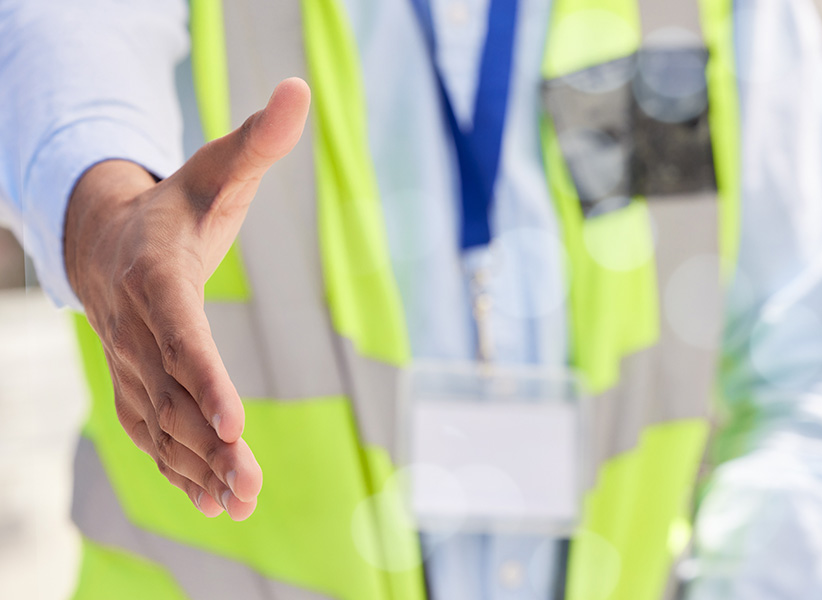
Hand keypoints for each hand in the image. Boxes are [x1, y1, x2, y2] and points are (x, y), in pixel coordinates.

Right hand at [64, 78, 310, 519]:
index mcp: (155, 272)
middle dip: (208, 442)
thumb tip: (299, 87)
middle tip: (249, 487)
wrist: (107, 235)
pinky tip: (211, 501)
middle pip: (171, 390)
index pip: (179, 330)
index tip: (234, 425)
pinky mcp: (133, 380)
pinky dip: (176, 466)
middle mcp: (135, 323)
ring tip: (240, 505)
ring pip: (159, 420)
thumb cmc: (176, 201)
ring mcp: (128, 357)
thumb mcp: (217, 167)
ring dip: (196, 466)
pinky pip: (149, 430)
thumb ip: (260, 137)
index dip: (204, 377)